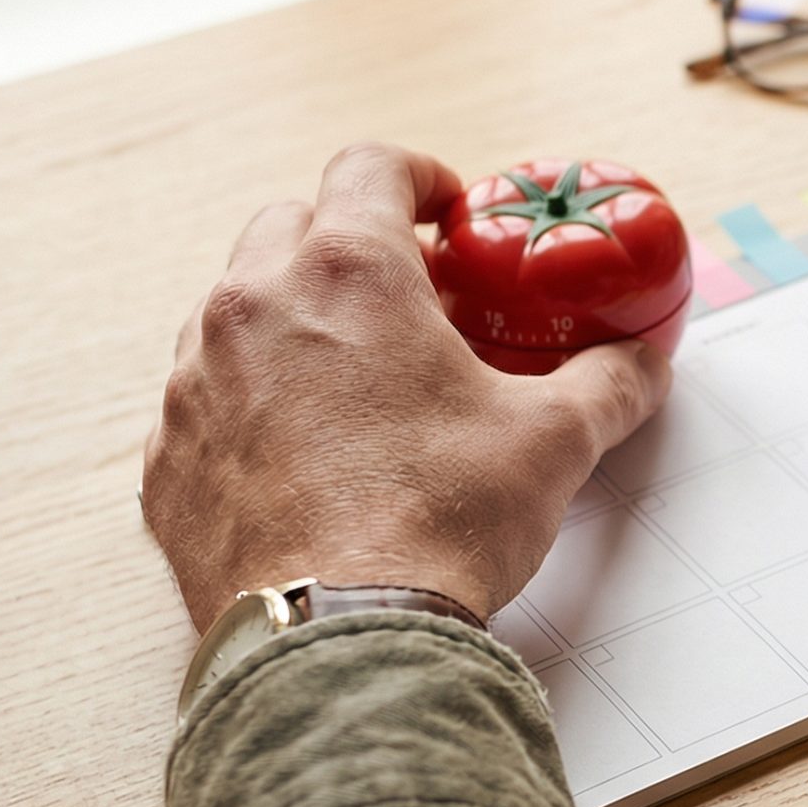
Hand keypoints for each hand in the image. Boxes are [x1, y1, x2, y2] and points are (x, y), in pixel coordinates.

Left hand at [144, 144, 672, 631]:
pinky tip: (306, 453)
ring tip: (354, 380)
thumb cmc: (439, 525)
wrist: (338, 641)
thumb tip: (640, 364)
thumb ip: (606, 384)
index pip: (369, 165)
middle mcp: (253, 306)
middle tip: (410, 298)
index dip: (416, 176)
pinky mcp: (168, 457)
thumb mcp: (554, 442)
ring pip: (234, 308)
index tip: (442, 209)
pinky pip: (204, 398)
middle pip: (288, 224)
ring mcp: (194, 382)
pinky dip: (251, 402)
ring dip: (292, 321)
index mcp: (348, 274)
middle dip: (348, 244)